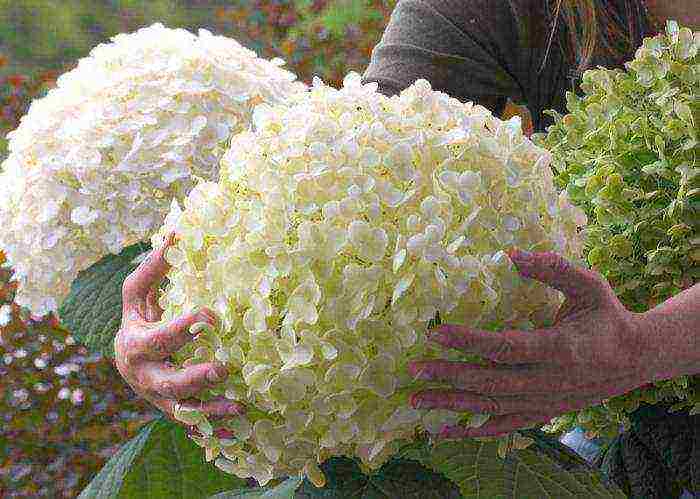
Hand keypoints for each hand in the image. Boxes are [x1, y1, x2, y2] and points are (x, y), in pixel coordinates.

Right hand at [114, 232, 243, 434]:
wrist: (126, 361)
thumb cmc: (138, 320)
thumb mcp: (137, 296)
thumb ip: (154, 268)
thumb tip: (176, 232)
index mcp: (136, 345)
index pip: (160, 338)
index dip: (183, 328)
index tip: (211, 315)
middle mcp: (145, 377)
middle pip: (168, 383)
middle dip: (195, 377)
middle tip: (224, 368)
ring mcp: (159, 399)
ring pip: (183, 411)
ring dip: (211, 411)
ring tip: (240, 408)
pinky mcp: (173, 411)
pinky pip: (194, 425)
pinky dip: (214, 430)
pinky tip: (240, 431)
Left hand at [407, 249, 662, 438]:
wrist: (637, 359)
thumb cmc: (608, 316)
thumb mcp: (589, 285)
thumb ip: (554, 268)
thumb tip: (512, 254)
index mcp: (559, 348)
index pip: (505, 347)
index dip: (469, 341)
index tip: (436, 333)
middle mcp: (549, 381)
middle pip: (491, 382)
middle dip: (450, 376)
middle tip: (414, 369)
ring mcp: (546, 402)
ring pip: (493, 408)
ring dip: (453, 405)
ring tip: (416, 399)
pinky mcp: (544, 413)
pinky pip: (506, 426)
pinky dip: (474, 431)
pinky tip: (445, 431)